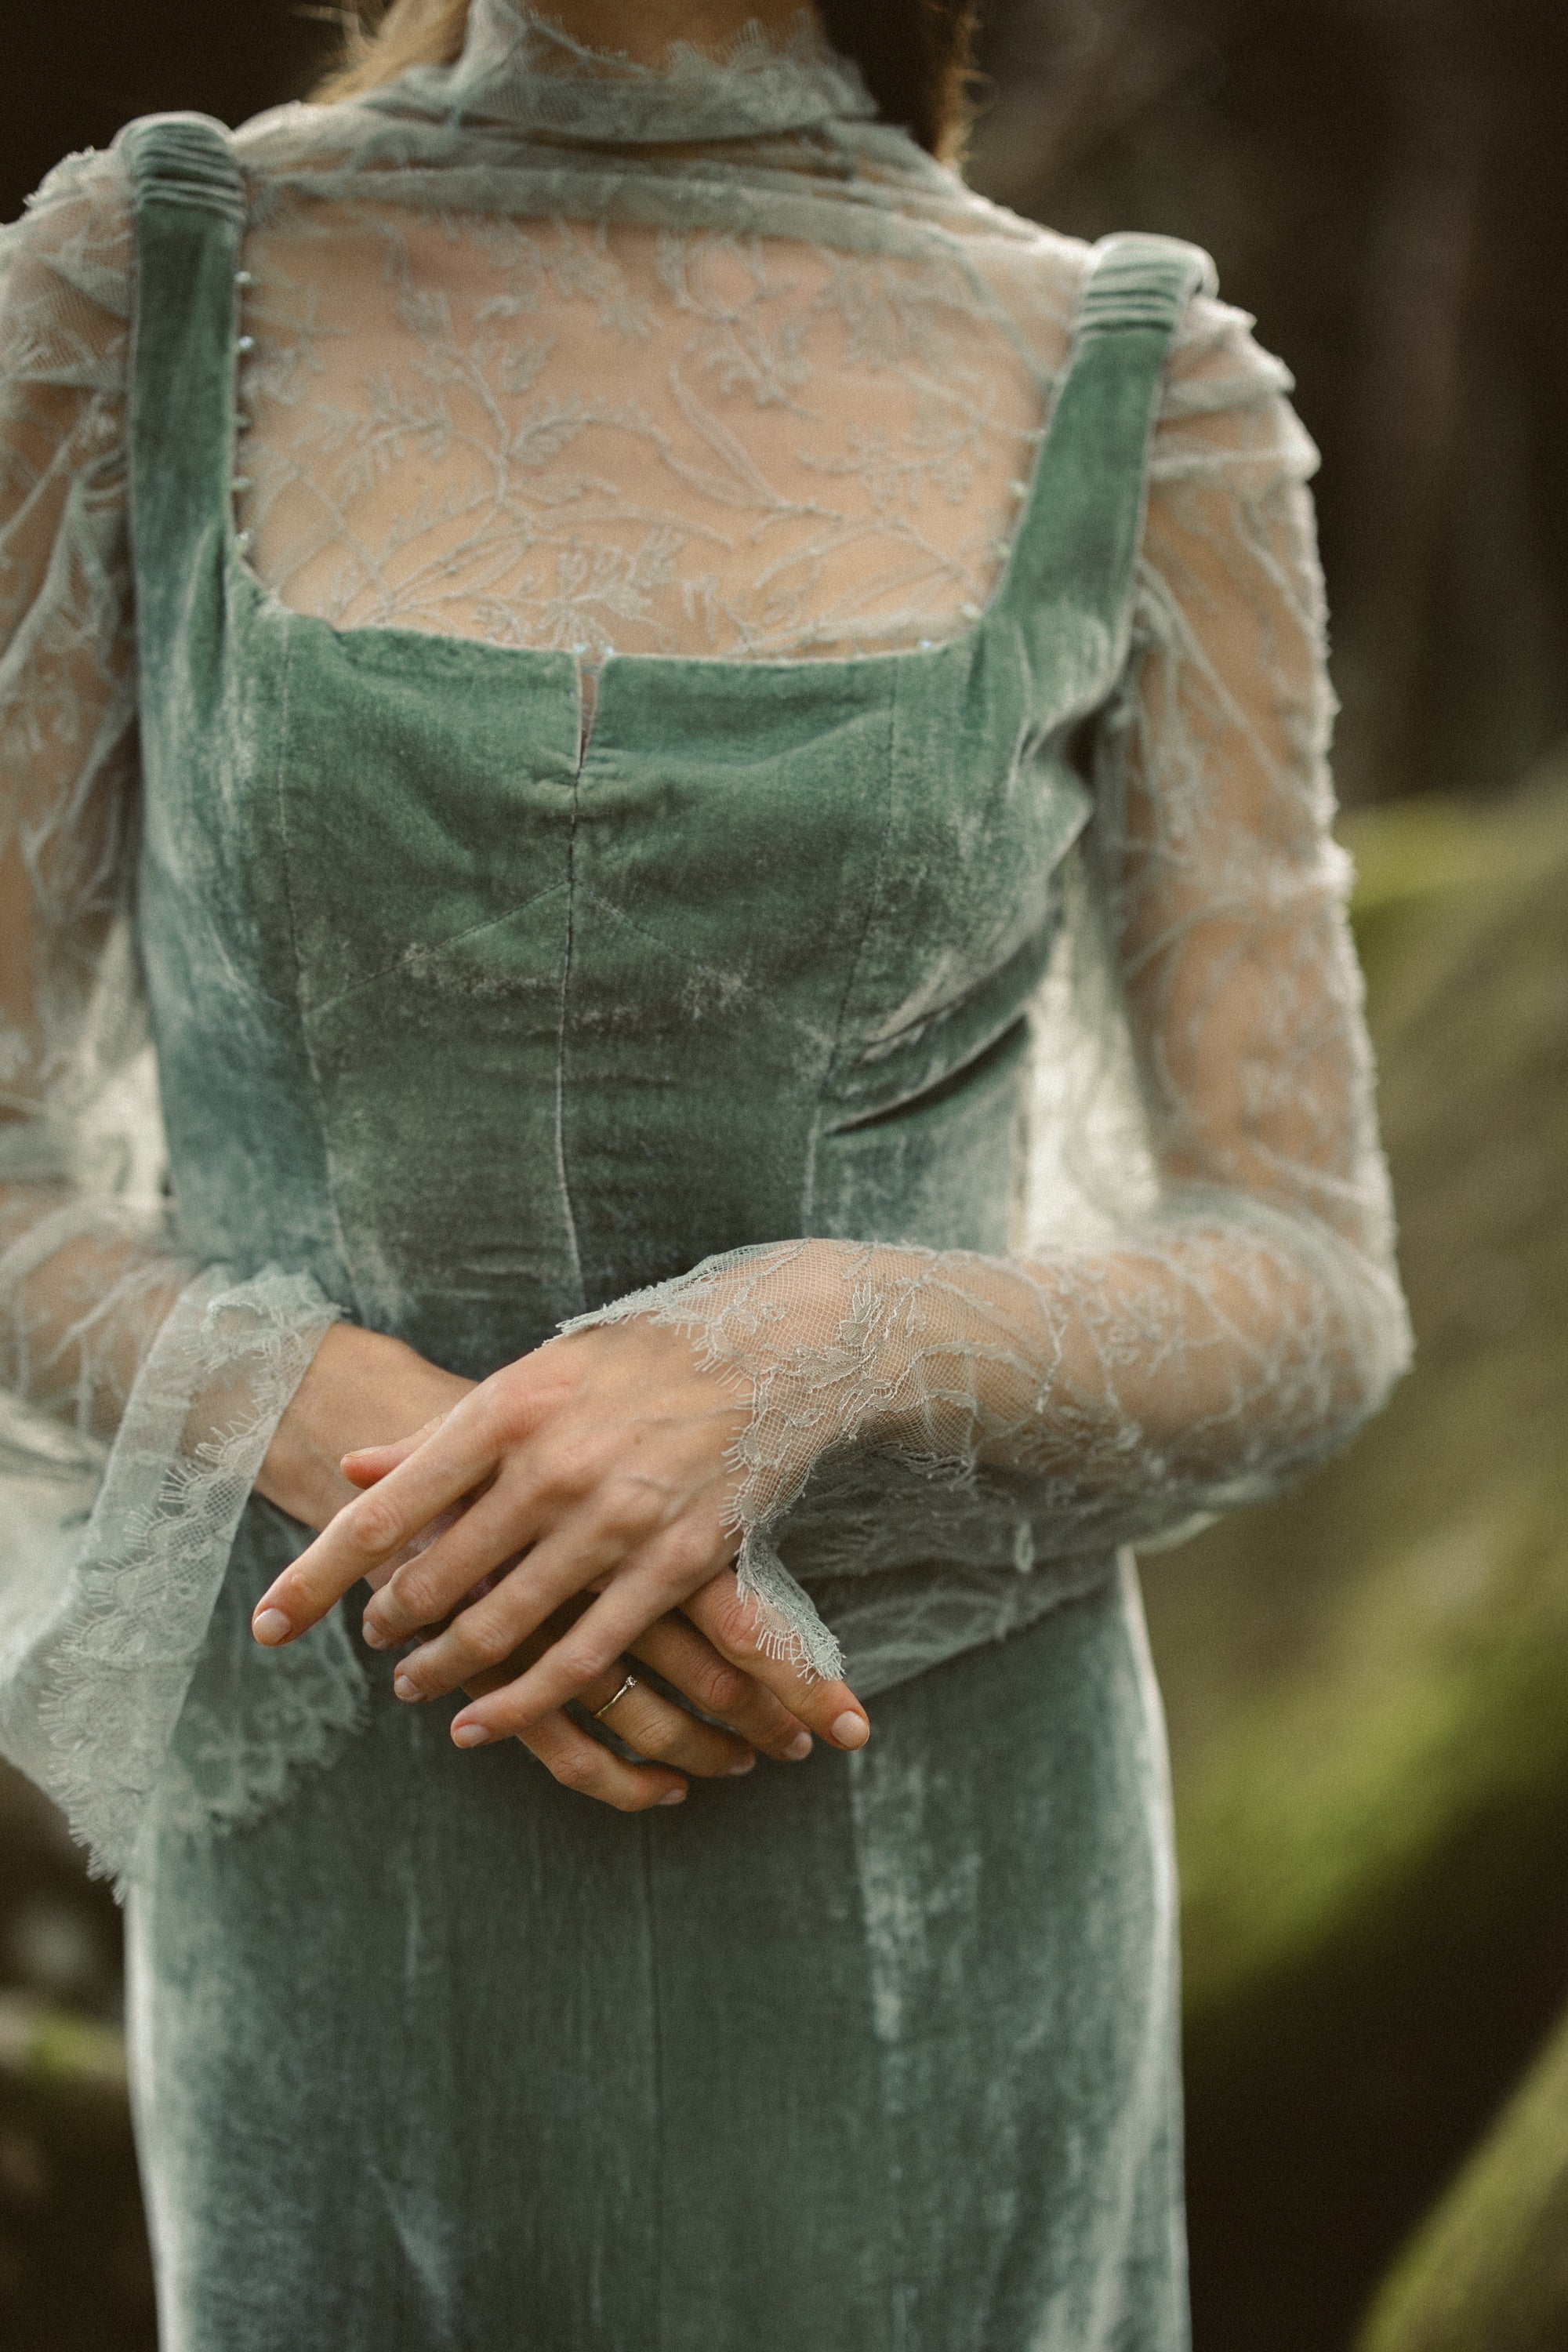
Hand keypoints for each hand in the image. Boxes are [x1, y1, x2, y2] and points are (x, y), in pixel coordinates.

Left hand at [250, 1317, 870, 1759]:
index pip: (387, 1507)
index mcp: (509, 1407)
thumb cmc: (645, 1353)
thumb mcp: (539, 1370)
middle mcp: (554, 1466)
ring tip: (414, 1686)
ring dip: (447, 1668)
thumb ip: (447, 1430)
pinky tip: (485, 1722)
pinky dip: (525, 1700)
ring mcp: (617, 1519)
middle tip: (369, 1645)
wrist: (779, 1346)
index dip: (318, 1572)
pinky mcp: (676, 1563)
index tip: (270, 1620)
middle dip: (389, 1623)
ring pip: (505, 1624)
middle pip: (437, 1574)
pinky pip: (585, 1655)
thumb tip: (356, 1469)